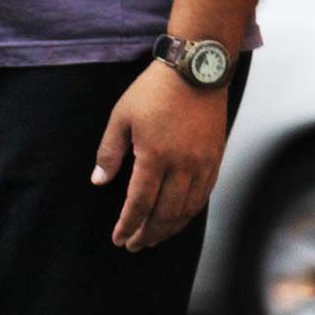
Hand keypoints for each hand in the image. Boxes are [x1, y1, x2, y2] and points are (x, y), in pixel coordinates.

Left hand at [92, 62, 228, 251]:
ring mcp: (202, 163)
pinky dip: (189, 213)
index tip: (118, 239)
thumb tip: (99, 182)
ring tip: (153, 239)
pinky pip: (203, 196)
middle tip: (133, 245)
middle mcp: (182, 165)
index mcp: (155, 157)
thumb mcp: (121, 117)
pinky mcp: (215, 158)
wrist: (197, 68)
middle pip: (165, 214)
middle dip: (147, 234)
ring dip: (168, 229)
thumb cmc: (154, 90)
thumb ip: (109, 153)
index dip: (128, 225)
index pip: (139, 204)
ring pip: (186, 209)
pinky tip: (177, 220)